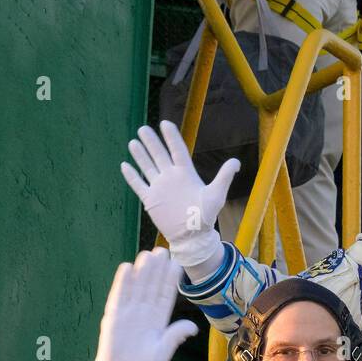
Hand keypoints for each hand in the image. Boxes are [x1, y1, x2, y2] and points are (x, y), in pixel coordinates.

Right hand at [60, 249, 198, 360]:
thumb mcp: (163, 352)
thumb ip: (175, 336)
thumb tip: (193, 326)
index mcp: (158, 321)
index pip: (165, 296)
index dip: (170, 281)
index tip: (176, 265)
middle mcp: (144, 313)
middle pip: (151, 287)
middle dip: (157, 270)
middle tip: (162, 250)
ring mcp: (128, 313)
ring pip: (136, 287)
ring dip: (142, 271)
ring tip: (147, 254)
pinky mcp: (114, 317)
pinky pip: (118, 297)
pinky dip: (122, 283)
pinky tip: (126, 267)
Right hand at [120, 121, 238, 269]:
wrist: (193, 236)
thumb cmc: (206, 217)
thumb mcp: (217, 195)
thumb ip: (224, 177)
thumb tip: (236, 161)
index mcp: (185, 173)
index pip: (177, 150)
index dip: (171, 137)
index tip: (165, 124)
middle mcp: (171, 177)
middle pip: (159, 155)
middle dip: (151, 142)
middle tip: (143, 128)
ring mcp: (160, 188)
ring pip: (147, 166)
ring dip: (140, 155)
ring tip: (134, 141)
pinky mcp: (151, 200)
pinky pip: (138, 185)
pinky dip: (131, 176)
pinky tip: (125, 165)